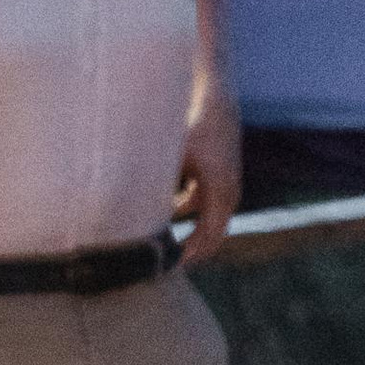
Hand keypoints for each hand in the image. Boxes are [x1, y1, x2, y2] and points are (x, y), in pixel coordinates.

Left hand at [173, 93, 241, 264]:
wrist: (214, 98)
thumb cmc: (192, 125)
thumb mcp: (170, 158)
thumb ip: (159, 188)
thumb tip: (135, 215)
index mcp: (221, 192)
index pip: (208, 238)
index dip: (189, 255)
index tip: (168, 265)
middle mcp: (229, 193)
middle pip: (210, 235)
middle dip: (189, 250)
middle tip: (162, 263)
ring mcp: (227, 186)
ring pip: (206, 220)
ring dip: (187, 232)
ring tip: (160, 241)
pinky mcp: (220, 177)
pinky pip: (203, 205)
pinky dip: (186, 212)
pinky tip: (164, 213)